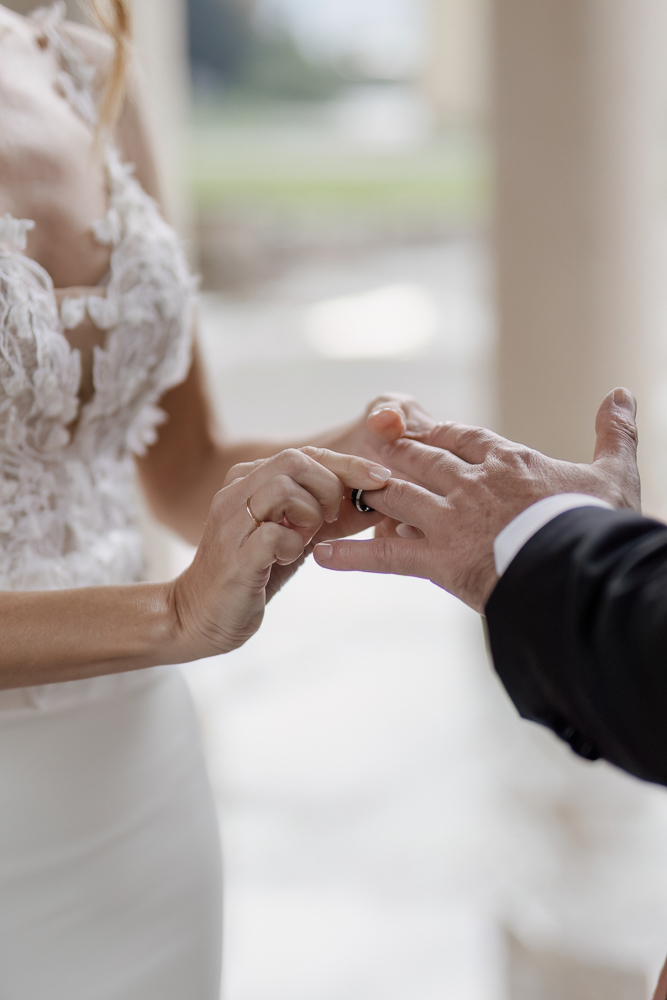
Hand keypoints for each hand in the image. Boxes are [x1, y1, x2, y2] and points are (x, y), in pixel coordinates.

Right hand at [168, 448, 391, 657]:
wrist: (198, 616)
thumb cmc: (252, 574)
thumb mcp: (292, 537)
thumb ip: (323, 517)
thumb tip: (373, 500)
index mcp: (248, 483)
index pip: (304, 455)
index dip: (347, 464)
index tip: (379, 478)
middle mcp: (234, 494)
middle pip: (293, 461)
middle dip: (330, 486)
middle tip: (334, 518)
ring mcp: (231, 524)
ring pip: (282, 489)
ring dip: (310, 514)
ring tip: (308, 538)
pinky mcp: (234, 558)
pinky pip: (273, 534)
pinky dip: (293, 544)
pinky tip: (290, 557)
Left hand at [314, 389, 640, 612]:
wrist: (583, 571)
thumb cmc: (599, 525)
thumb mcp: (613, 474)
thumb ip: (614, 431)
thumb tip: (624, 391)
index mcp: (505, 461)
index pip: (458, 437)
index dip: (432, 432)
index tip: (411, 426)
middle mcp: (470, 483)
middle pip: (417, 459)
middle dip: (388, 451)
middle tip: (359, 445)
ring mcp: (450, 520)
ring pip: (394, 494)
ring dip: (364, 491)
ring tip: (335, 490)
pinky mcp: (438, 559)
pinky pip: (385, 554)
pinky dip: (351, 555)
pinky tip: (320, 554)